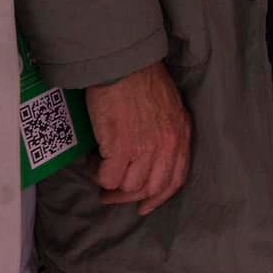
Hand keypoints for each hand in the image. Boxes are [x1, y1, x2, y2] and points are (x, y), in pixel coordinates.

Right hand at [85, 61, 191, 214]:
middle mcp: (166, 147)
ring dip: (111, 186)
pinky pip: (109, 178)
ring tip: (99, 172)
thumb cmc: (144, 78)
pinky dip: (98, 175)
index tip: (144, 207)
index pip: (175, 180)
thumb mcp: (170, 106)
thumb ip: (168, 130)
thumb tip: (154, 151)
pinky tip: (92, 162)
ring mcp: (144, 149)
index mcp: (180, 136)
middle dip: (129, 198)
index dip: (158, 199)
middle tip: (112, 195)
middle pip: (150, 189)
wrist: (125, 65)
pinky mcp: (120, 148)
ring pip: (129, 187)